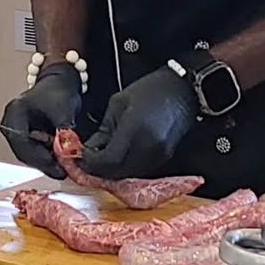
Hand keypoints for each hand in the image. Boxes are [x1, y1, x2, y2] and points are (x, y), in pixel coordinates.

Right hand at [0, 63, 82, 173]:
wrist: (60, 82)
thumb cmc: (57, 89)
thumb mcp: (63, 111)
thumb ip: (64, 133)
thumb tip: (69, 153)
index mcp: (14, 114)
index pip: (21, 142)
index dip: (39, 158)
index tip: (56, 167)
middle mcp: (11, 123)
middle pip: (23, 152)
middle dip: (43, 163)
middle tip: (61, 171)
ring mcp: (18, 130)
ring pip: (29, 154)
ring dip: (45, 161)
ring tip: (63, 165)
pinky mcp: (27, 135)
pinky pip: (34, 151)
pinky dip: (47, 156)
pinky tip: (60, 158)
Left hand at [78, 66, 197, 178]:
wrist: (182, 90)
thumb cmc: (150, 90)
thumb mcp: (118, 103)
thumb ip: (104, 129)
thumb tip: (89, 148)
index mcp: (135, 128)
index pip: (110, 159)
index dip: (92, 162)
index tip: (81, 156)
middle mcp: (149, 146)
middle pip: (118, 171)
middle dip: (99, 169)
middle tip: (87, 160)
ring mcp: (160, 154)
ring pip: (129, 174)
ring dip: (112, 170)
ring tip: (101, 157)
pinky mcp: (165, 157)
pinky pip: (140, 169)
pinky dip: (126, 166)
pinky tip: (119, 156)